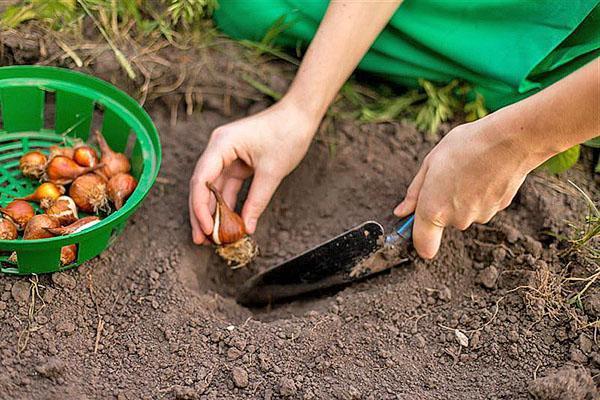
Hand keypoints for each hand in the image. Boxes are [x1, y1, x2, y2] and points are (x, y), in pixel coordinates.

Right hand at [189, 99, 318, 243]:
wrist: (300, 116)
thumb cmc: (287, 135)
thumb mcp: (272, 172)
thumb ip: (257, 201)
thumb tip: (247, 228)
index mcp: (221, 144)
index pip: (201, 179)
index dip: (200, 207)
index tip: (205, 229)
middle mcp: (218, 148)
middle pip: (202, 186)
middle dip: (201, 214)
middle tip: (201, 240)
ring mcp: (226, 155)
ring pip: (213, 189)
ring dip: (213, 212)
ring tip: (212, 237)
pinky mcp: (236, 161)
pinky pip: (227, 186)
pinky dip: (227, 204)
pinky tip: (226, 223)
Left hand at [394, 115, 543, 258]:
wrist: (509, 141)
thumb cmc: (465, 146)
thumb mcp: (430, 163)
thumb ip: (414, 192)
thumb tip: (402, 212)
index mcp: (433, 210)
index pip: (423, 246)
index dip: (418, 240)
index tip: (416, 227)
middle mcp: (456, 220)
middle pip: (443, 221)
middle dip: (442, 203)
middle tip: (448, 175)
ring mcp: (479, 216)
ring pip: (463, 212)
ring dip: (462, 197)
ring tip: (468, 170)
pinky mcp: (497, 210)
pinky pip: (481, 205)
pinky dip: (480, 193)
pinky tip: (484, 172)